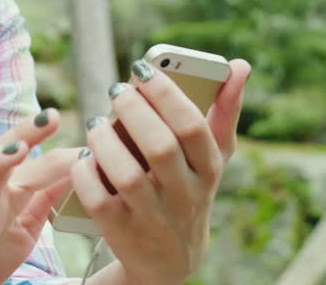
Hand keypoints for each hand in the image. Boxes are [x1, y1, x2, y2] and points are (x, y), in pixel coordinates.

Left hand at [70, 58, 250, 284]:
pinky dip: (86, 173)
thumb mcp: (211, 157)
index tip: (142, 70)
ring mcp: (153, 217)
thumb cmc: (188, 189)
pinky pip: (98, 200)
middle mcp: (184, 195)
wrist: (169, 261)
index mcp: (209, 170)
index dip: (166, 93)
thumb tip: (240, 65)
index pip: (193, 127)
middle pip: (160, 147)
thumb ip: (224, 111)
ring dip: (106, 141)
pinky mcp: (121, 232)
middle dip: (134, 111)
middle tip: (116, 90)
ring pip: (127, 175)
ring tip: (97, 122)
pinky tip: (85, 156)